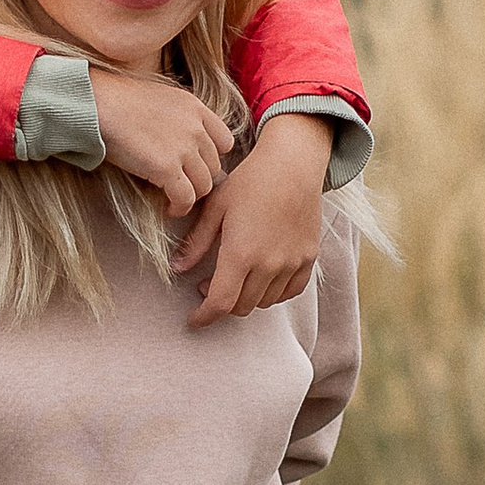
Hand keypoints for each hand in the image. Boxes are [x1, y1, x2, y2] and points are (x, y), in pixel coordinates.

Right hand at [90, 69, 234, 215]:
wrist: (98, 103)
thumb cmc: (118, 99)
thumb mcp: (160, 96)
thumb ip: (178, 114)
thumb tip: (179, 136)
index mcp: (196, 107)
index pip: (225, 140)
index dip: (213, 156)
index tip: (197, 165)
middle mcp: (195, 128)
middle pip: (215, 166)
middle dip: (201, 179)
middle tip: (184, 186)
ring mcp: (183, 148)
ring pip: (204, 185)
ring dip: (191, 196)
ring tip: (176, 200)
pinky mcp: (167, 168)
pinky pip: (185, 198)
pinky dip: (179, 207)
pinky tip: (169, 209)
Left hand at [177, 112, 332, 322]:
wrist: (293, 164)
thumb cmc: (251, 181)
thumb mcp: (215, 207)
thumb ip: (197, 242)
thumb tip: (177, 267)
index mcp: (241, 254)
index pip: (220, 303)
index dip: (204, 317)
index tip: (194, 319)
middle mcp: (268, 265)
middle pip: (241, 306)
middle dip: (221, 304)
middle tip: (208, 285)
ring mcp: (291, 263)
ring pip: (264, 302)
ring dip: (246, 298)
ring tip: (235, 276)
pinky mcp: (308, 258)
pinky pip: (290, 291)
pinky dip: (273, 293)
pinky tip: (262, 277)